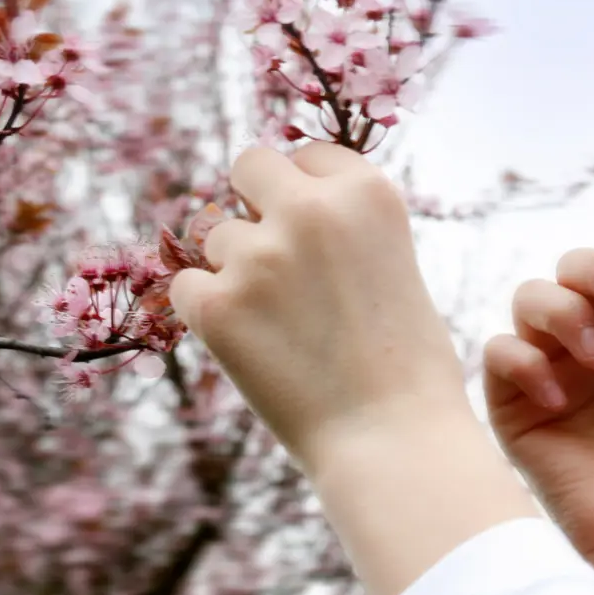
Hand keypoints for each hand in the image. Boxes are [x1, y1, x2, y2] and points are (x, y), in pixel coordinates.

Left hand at [166, 143, 467, 465]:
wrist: (391, 441)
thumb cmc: (407, 368)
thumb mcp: (396, 266)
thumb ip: (344, 228)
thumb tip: (278, 212)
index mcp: (368, 192)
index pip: (309, 154)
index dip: (304, 190)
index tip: (309, 227)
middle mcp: (310, 209)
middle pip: (249, 164)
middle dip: (254, 201)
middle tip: (269, 252)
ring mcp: (260, 254)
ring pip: (217, 237)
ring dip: (236, 271)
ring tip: (282, 328)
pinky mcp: (218, 304)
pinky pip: (187, 286)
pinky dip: (208, 312)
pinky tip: (250, 346)